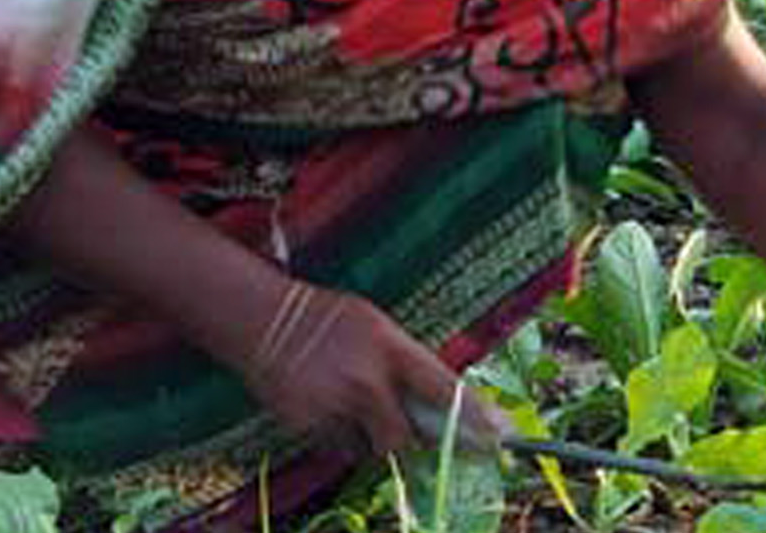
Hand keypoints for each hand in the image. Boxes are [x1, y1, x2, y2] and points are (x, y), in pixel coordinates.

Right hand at [232, 282, 509, 457]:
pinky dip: (339, 434)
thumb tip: (439, 402)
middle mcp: (367, 381)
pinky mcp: (307, 424)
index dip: (475, 419)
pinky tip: (325, 404)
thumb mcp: (378, 327)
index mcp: (391, 348)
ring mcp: (335, 405)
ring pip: (370, 447)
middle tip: (413, 435)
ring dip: (371, 437)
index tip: (502, 438)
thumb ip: (407, 363)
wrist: (263, 318)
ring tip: (352, 402)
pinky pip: (338, 445)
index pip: (444, 390)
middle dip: (411, 443)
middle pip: (405, 439)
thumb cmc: (329, 318)